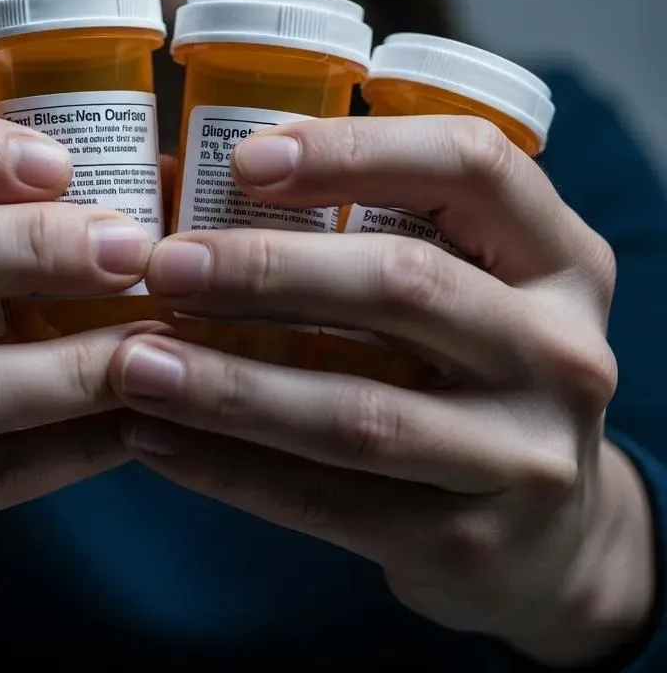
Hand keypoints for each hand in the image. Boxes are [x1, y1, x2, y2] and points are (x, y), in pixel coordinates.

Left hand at [111, 115, 653, 665]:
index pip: (470, 164)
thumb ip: (367, 227)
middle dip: (266, 270)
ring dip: (227, 385)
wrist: (547, 536)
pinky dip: (226, 467)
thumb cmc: (468, 367)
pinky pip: (325, 501)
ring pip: (356, 410)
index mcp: (559, 256)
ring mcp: (524, 454)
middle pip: (404, 282)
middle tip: (162, 264)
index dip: (354, 150)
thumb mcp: (463, 283)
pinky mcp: (467, 542)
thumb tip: (185, 178)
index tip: (244, 159)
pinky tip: (154, 437)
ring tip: (132, 362)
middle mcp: (560, 348)